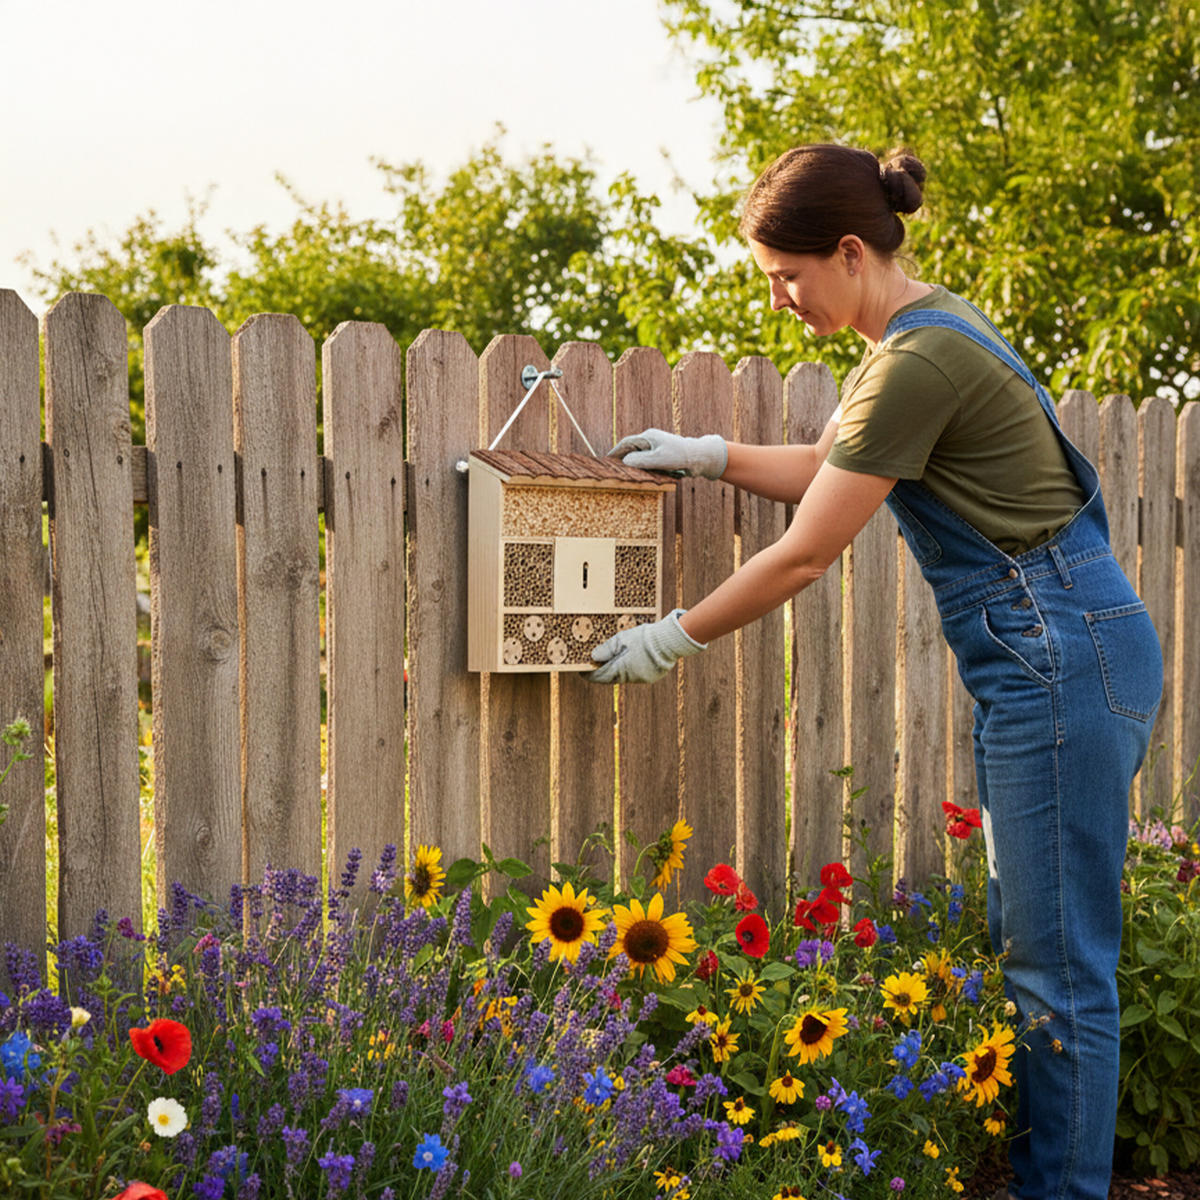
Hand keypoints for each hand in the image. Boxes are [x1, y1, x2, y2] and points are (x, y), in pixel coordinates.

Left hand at [587, 610, 706, 684]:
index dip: (590, 674)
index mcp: (621, 670)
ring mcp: (642, 679)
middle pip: (611, 677)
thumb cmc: (644, 638)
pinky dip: (629, 668)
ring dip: (617, 669)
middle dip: (603, 670)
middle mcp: (630, 678)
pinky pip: (635, 675)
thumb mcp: (622, 639)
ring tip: (613, 658)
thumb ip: (606, 649)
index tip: (582, 671)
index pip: (600, 676)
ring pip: (624, 676)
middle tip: (596, 663)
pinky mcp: (651, 677)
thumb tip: (593, 657)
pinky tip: (629, 659)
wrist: (670, 641)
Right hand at [608, 428, 726, 479]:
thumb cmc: (679, 456)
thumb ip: (640, 460)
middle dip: (622, 458)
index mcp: (648, 437)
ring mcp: (657, 448)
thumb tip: (624, 461)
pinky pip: (648, 462)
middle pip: (631, 449)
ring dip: (633, 465)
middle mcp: (651, 441)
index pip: (626, 443)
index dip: (615, 452)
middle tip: (612, 469)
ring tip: (624, 474)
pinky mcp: (663, 456)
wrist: (699, 457)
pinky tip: (641, 476)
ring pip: (640, 457)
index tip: (606, 460)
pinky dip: (643, 468)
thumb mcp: (657, 459)